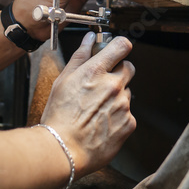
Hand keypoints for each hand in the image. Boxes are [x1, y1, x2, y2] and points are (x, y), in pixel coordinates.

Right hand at [40, 32, 135, 175]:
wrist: (63, 149)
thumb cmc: (59, 117)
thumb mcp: (63, 81)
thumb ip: (80, 56)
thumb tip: (89, 39)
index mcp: (95, 71)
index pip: (122, 46)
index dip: (121, 47)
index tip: (118, 51)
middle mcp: (113, 85)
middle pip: (129, 68)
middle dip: (119, 72)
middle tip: (103, 85)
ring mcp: (123, 104)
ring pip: (127, 93)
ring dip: (117, 97)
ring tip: (97, 111)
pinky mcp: (129, 123)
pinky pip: (128, 114)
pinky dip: (118, 117)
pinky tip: (102, 124)